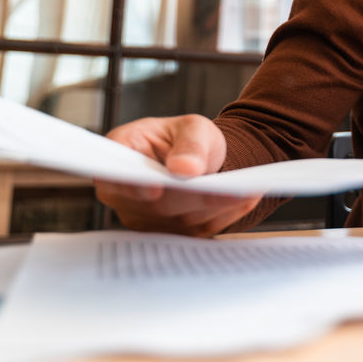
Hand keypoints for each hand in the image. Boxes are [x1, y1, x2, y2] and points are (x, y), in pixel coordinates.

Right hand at [94, 114, 262, 236]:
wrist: (197, 161)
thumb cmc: (186, 138)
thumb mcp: (192, 128)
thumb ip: (189, 144)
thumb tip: (185, 169)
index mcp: (119, 158)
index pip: (114, 177)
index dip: (130, 187)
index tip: (153, 190)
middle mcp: (124, 196)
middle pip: (156, 205)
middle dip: (195, 198)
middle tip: (233, 190)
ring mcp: (145, 220)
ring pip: (181, 222)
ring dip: (217, 208)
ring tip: (249, 189)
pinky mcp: (170, 235)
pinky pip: (199, 230)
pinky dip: (226, 215)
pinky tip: (247, 197)